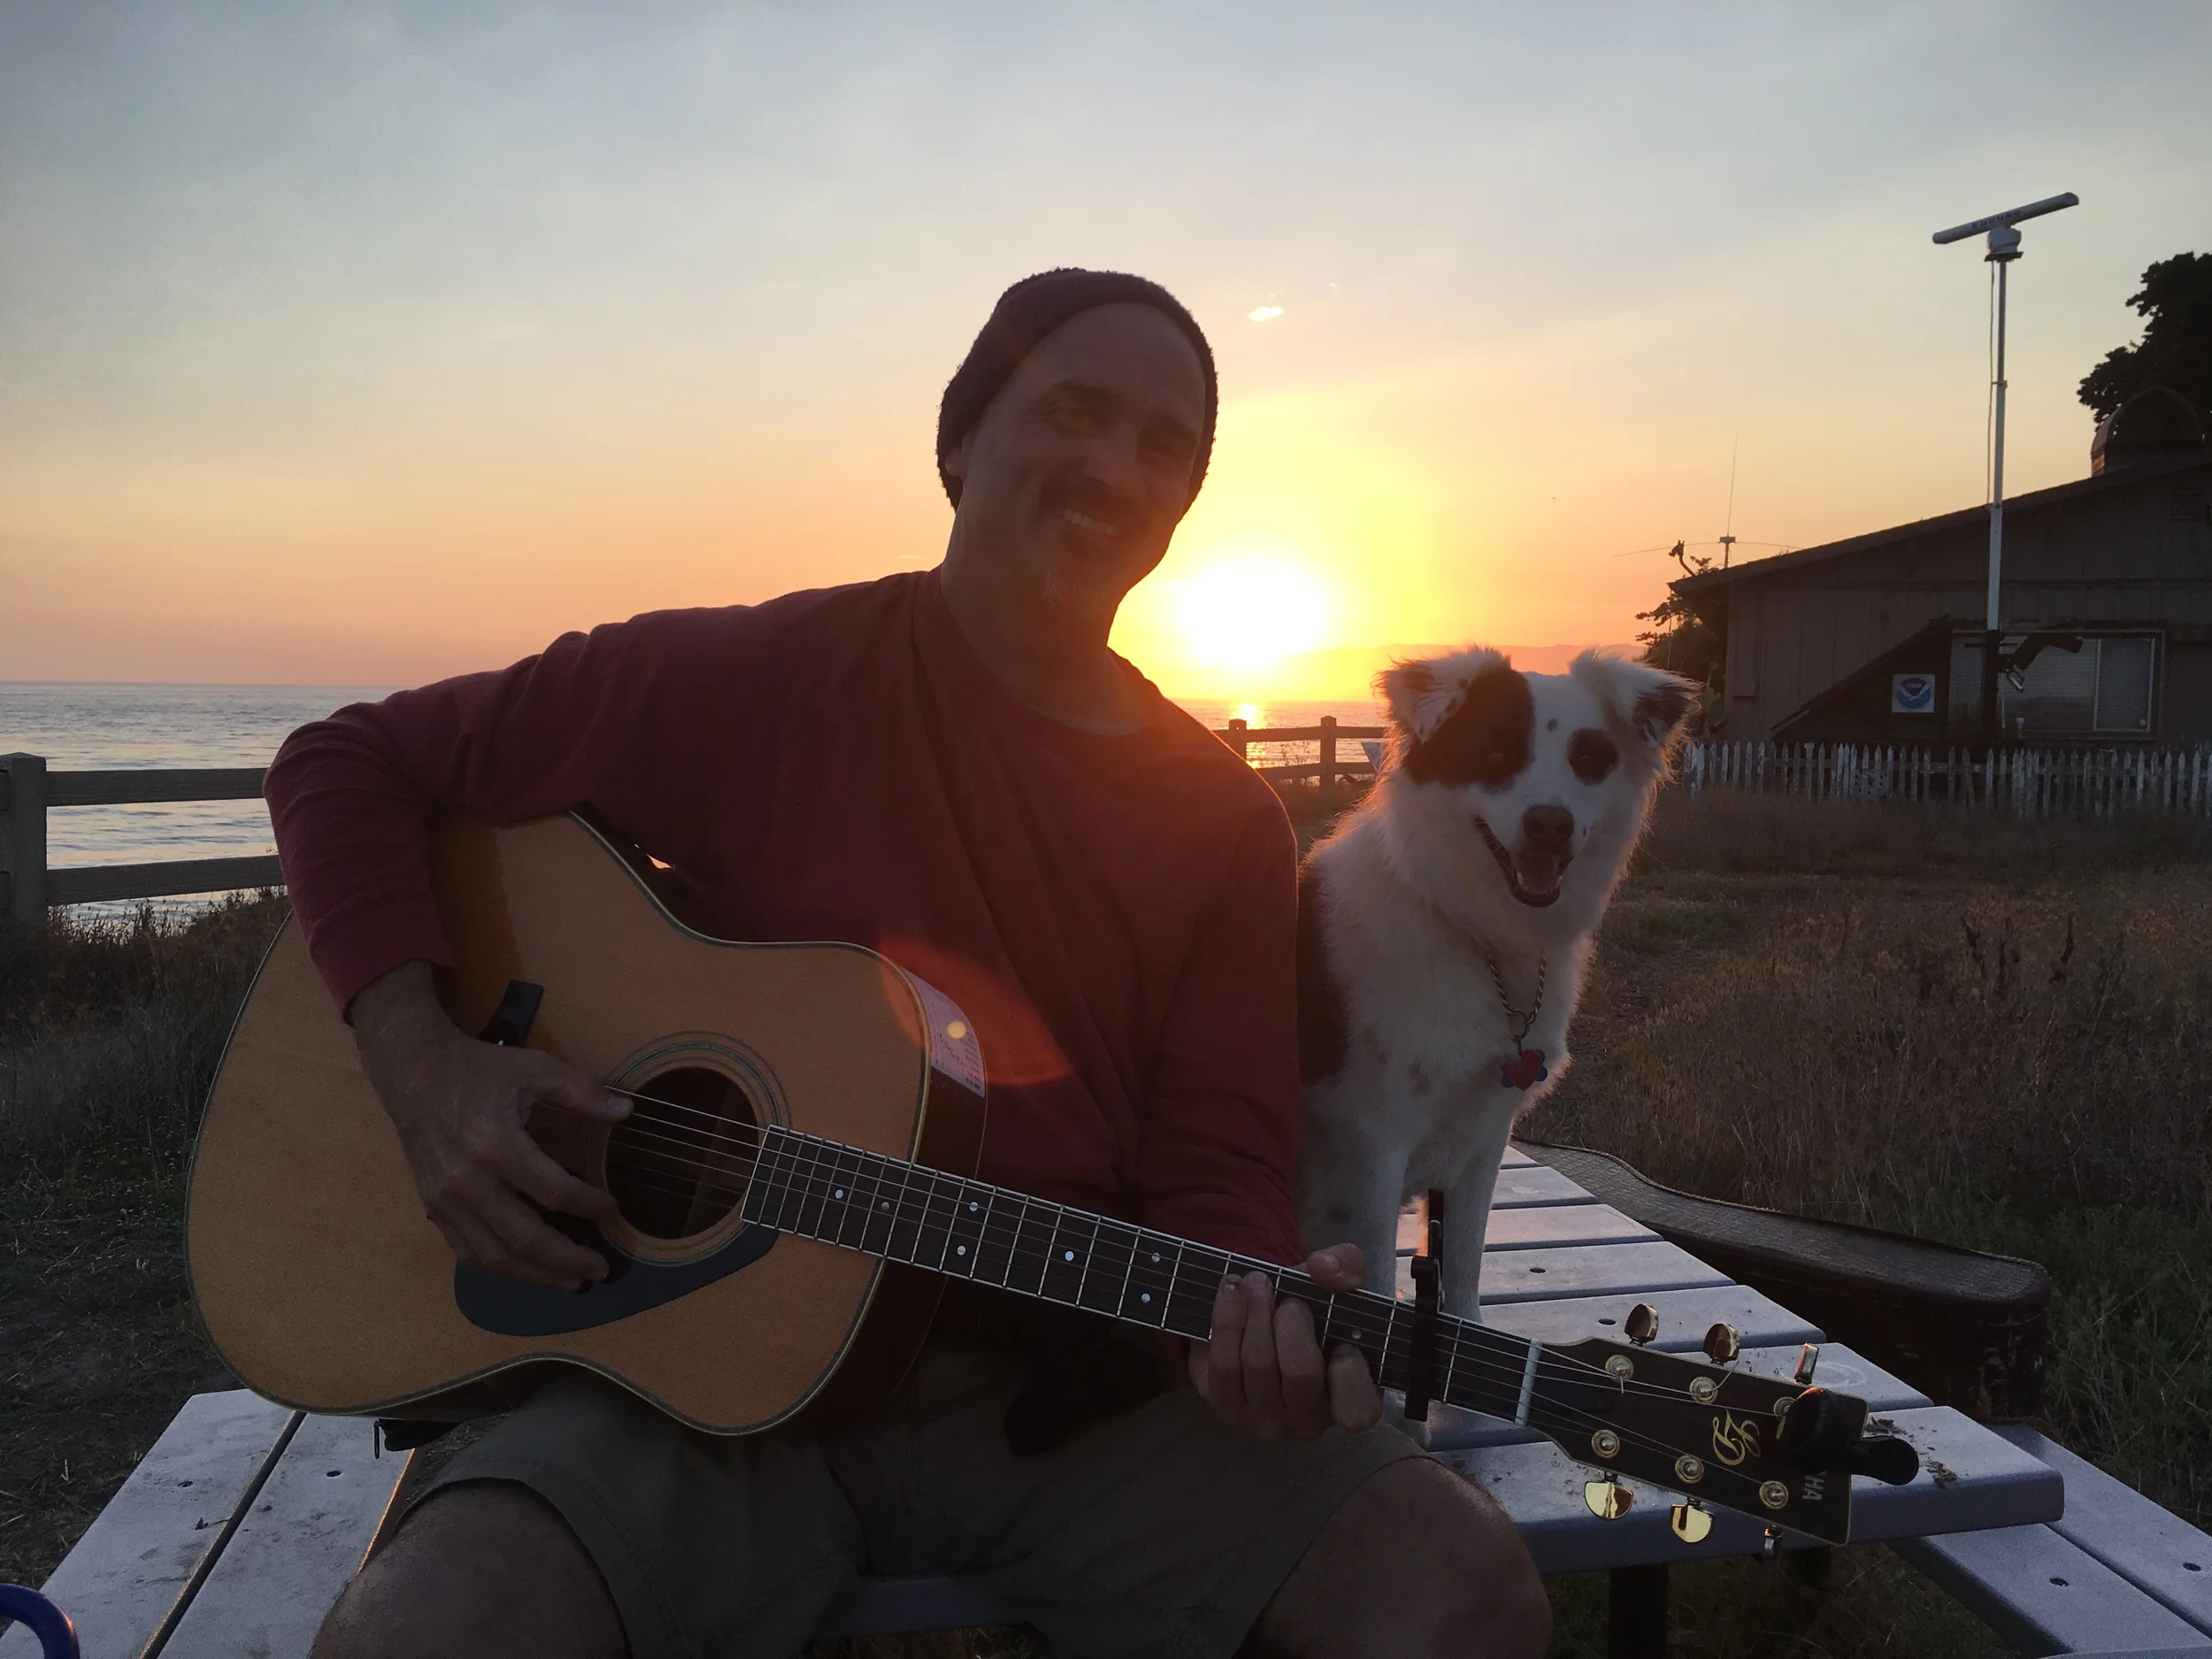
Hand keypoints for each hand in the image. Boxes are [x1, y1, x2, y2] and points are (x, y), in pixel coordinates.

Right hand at [351, 962, 629, 1289]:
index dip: (588, 1206)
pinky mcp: (432, 1208)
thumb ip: (582, 1091)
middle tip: (600, 1270)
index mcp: (496, 1146)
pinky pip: (467, 1251)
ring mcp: (446, 1201)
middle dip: (568, 1259)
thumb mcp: (534, 1068)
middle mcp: (468, 1182)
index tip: (612, 1210)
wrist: (413, 1073)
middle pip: (525, 1238)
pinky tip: (526, 1269)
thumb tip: (627, 1110)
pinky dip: (500, 1266)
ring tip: (570, 1281)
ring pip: (494, 1256)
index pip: (554, 1192)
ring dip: (536, 1276)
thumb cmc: (478, 1070)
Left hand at [1187, 1245, 1383, 1440]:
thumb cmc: (1313, 1310)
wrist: (1263, 1317)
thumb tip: (1323, 1268)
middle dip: (1290, 1319)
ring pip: (1258, 1365)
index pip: (1357, 1411)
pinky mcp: (1228, 1410)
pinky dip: (1226, 1321)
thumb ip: (1345, 1267)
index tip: (1342, 1339)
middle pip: (1300, 1372)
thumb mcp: (1338, 1282)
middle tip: (1289, 1293)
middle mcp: (1309, 1423)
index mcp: (1352, 1401)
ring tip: (1256, 1282)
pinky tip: (1231, 1292)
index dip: (1349, 1372)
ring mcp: (1267, 1421)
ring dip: (1255, 1312)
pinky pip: (1223, 1366)